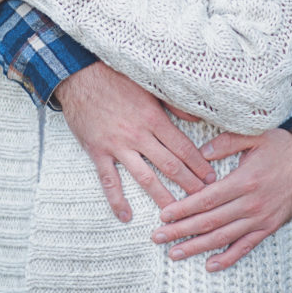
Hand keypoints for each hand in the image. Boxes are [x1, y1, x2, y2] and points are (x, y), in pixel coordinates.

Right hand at [54, 62, 216, 220]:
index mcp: (154, 118)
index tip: (211, 178)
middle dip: (189, 184)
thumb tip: (198, 117)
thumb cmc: (116, 78)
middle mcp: (138, 135)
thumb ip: (174, 104)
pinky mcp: (98, 151)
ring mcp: (117, 145)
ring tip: (176, 213)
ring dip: (162, 197)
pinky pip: (109, 181)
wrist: (80, 76)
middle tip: (204, 200)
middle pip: (170, 165)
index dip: (199, 165)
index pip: (183, 147)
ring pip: (145, 177)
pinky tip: (126, 216)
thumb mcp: (149, 86)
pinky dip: (117, 200)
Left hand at [151, 127, 291, 270]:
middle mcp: (251, 204)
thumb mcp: (255, 136)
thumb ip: (226, 142)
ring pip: (223, 238)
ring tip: (174, 253)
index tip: (163, 216)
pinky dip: (228, 258)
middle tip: (157, 238)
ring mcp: (261, 219)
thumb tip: (201, 153)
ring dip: (197, 247)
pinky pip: (245, 247)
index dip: (183, 209)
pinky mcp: (269, 227)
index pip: (206, 199)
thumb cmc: (282, 147)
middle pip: (210, 222)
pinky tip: (210, 265)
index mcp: (244, 181)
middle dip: (181, 231)